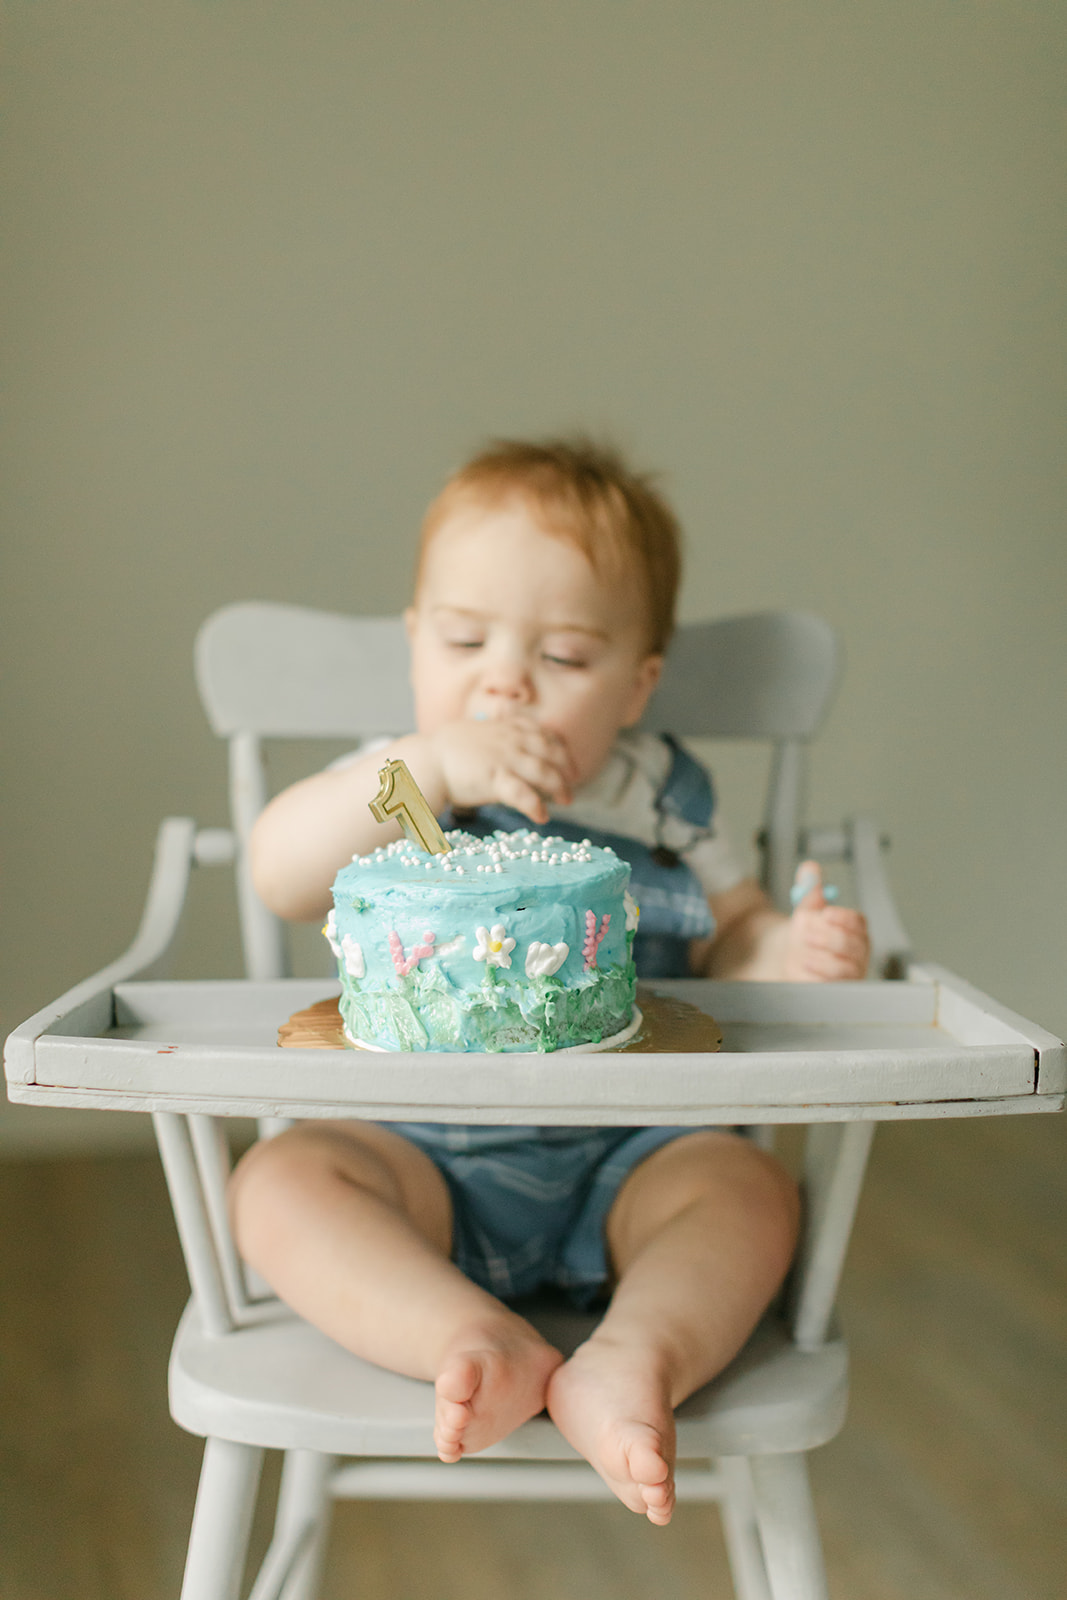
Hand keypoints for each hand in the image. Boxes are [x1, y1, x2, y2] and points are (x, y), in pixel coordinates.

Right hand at [428, 714, 575, 824]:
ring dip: (559, 788)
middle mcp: (510, 741)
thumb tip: (509, 741)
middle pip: (551, 753)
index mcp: (507, 728)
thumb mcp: (476, 731)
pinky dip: (536, 806)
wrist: (426, 761)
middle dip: (566, 770)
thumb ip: (497, 734)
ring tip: (566, 801)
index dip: (561, 748)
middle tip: (572, 786)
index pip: (544, 734)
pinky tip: (542, 817)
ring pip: (544, 773)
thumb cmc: (446, 750)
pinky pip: (523, 794)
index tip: (568, 762)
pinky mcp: (494, 779)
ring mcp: (504, 759)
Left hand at [782, 861, 869, 980]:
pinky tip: (803, 966)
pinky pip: (830, 986)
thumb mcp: (807, 910)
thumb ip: (809, 889)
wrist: (794, 962)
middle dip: (828, 937)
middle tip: (807, 932)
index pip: (858, 922)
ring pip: (842, 968)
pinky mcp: (836, 991)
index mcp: (854, 930)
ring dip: (818, 957)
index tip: (826, 912)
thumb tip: (809, 867)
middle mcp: (857, 953)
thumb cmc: (808, 936)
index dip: (843, 917)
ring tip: (802, 951)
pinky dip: (814, 975)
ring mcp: (849, 974)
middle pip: (854, 946)